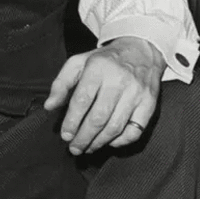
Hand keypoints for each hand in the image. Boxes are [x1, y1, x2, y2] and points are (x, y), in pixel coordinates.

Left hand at [43, 35, 163, 156]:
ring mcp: (136, 92)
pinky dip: (120, 141)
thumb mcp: (79, 62)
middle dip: (83, 137)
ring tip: (88, 148)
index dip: (72, 122)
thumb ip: (62, 83)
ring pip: (115, 127)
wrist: (141, 49)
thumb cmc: (106, 60)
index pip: (82, 100)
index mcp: (99, 67)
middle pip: (98, 117)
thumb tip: (50, 106)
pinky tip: (109, 142)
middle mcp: (119, 79)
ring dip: (99, 142)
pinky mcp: (149, 103)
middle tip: (74, 148)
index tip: (65, 135)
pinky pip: (135, 130)